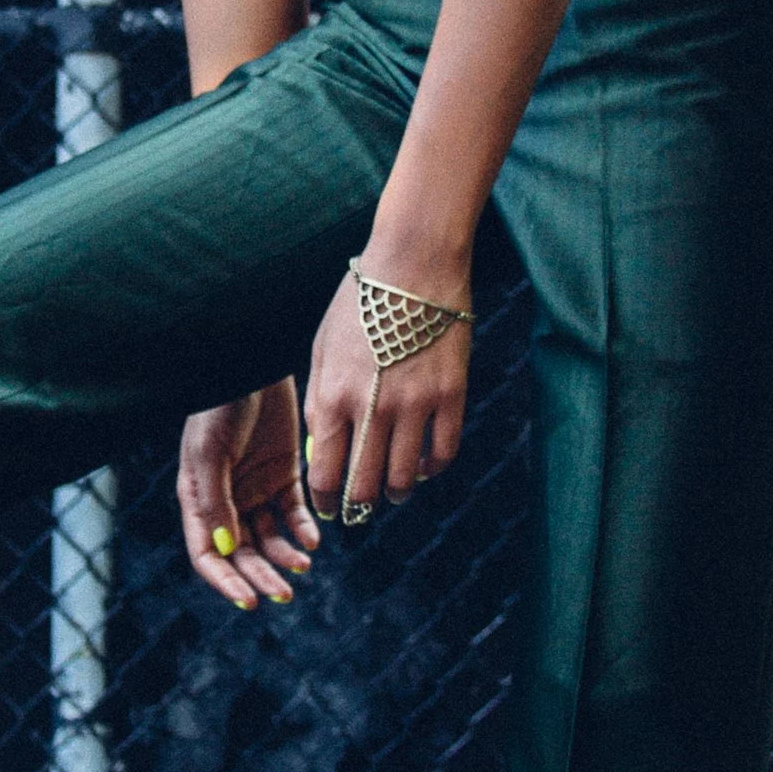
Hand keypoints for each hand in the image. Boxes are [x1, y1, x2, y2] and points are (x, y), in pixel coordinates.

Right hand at [177, 379, 318, 609]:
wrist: (253, 365)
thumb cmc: (221, 405)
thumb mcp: (210, 451)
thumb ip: (215, 500)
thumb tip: (226, 547)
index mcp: (199, 499)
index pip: (208, 554)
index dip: (226, 582)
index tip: (250, 601)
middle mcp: (226, 500)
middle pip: (241, 554)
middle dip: (261, 577)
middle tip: (285, 594)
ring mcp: (255, 489)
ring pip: (270, 539)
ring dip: (285, 556)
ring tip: (303, 563)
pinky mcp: (284, 475)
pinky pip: (294, 513)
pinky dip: (303, 529)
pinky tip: (312, 539)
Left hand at [303, 254, 471, 522]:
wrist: (412, 263)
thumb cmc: (360, 303)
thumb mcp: (323, 348)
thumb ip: (321, 400)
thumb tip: (323, 448)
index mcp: (334, 395)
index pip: (325, 471)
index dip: (325, 498)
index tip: (329, 505)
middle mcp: (372, 407)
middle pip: (363, 485)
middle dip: (357, 506)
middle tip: (359, 508)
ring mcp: (415, 404)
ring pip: (403, 476)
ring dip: (394, 492)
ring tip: (392, 491)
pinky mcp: (451, 395)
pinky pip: (443, 452)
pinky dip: (431, 469)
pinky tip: (422, 467)